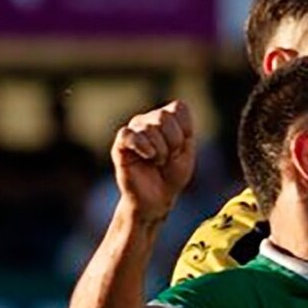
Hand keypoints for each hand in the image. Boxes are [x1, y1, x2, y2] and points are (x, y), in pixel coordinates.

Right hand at [112, 100, 195, 223]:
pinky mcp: (121, 145)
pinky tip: (149, 157)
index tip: (181, 149)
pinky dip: (143, 146)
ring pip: (150, 129)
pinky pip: (129, 135)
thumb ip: (184, 130)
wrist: (157, 199)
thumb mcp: (186, 152)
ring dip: (161, 152)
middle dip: (173, 143)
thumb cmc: (171, 175)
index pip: (178, 108)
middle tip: (168, 159)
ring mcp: (133, 131)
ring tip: (157, 163)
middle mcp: (147, 121)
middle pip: (164, 117)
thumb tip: (173, 109)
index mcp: (165, 119)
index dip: (185, 131)